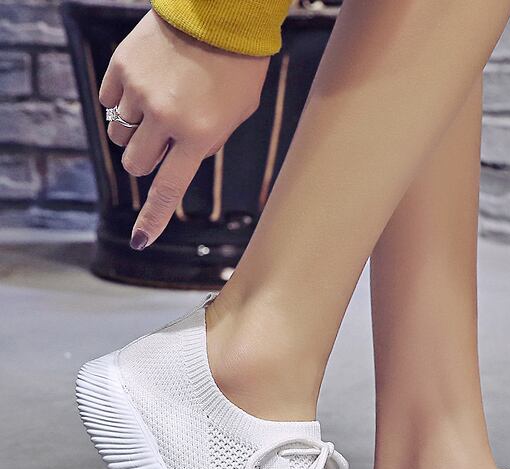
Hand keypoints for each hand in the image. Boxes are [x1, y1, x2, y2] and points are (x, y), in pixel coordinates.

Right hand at [99, 10, 269, 248]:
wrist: (219, 16)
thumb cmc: (236, 71)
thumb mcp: (233, 118)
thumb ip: (204, 144)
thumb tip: (173, 162)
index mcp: (199, 136)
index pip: (168, 190)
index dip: (152, 219)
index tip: (140, 240)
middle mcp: (165, 118)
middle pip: (135, 164)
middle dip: (145, 160)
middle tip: (161, 140)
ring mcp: (140, 92)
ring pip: (119, 135)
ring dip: (134, 132)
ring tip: (157, 106)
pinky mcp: (122, 67)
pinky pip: (108, 103)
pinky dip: (121, 103)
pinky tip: (144, 86)